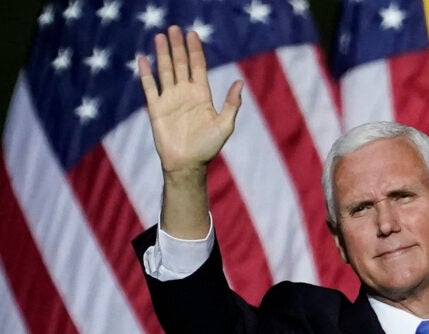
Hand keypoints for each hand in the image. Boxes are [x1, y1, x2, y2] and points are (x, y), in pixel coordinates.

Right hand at [139, 25, 242, 180]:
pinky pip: (149, 87)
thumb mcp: (225, 125)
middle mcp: (185, 93)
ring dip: (162, 54)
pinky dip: (146, 73)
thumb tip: (240, 82)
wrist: (187, 163)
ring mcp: (170, 99)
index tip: (193, 34)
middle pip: (181, 64)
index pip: (198, 66)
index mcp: (202, 95)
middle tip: (174, 28)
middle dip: (178, 46)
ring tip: (160, 36)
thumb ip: (231, 103)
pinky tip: (143, 59)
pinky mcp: (156, 108)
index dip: (195, 50)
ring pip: (165, 70)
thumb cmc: (208, 147)